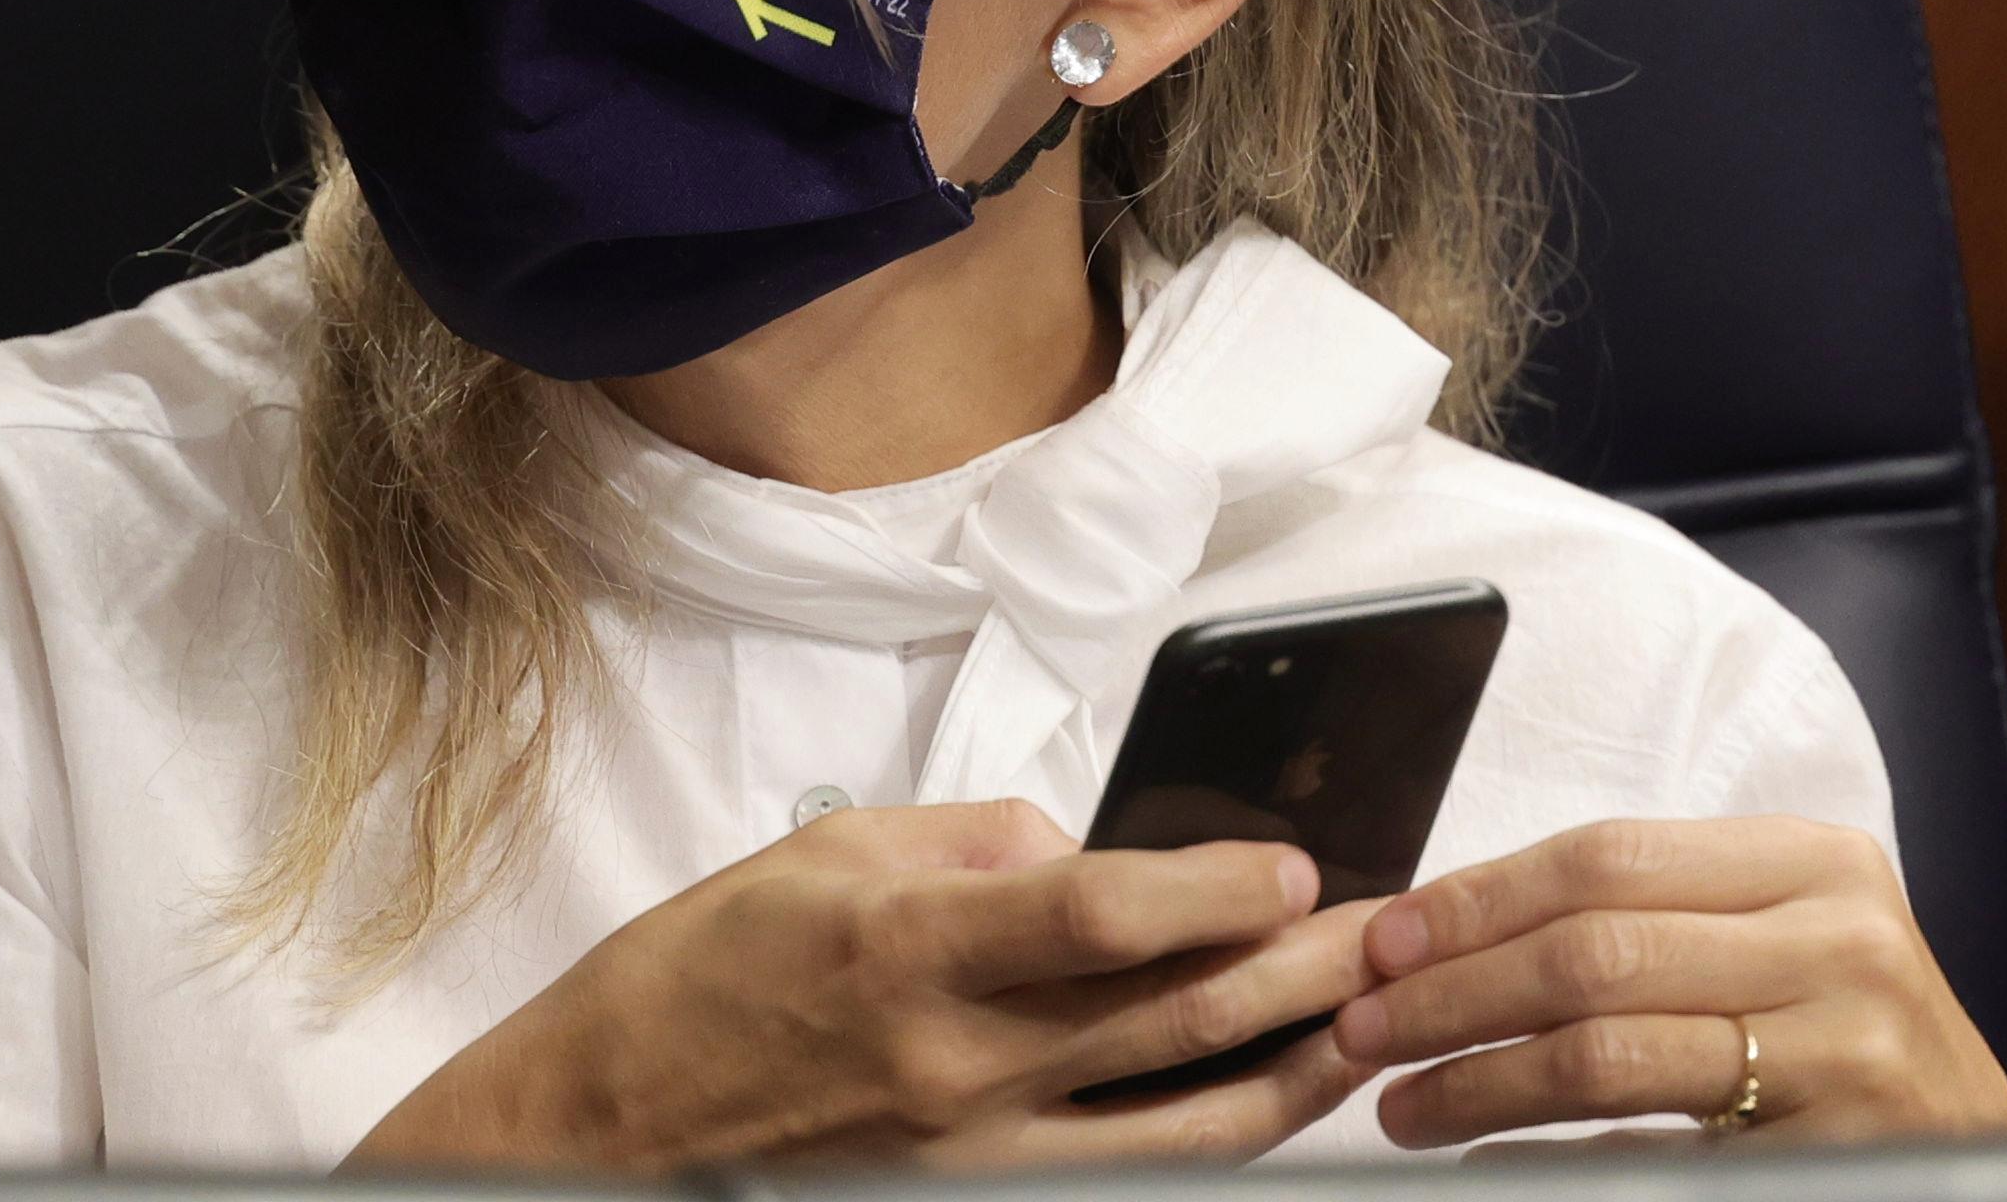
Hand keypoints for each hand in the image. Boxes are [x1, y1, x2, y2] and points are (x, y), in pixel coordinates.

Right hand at [342, 798, 1380, 1174]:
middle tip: (1396, 930)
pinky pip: (1131, 1175)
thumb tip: (1081, 845)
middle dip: (1306, 971)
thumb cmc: (699, 978)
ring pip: (1185, 1125)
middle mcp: (957, 1064)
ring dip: (1296, 1071)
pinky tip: (1271, 1100)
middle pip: (1175, 1020)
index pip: (1103, 917)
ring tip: (1374, 1021)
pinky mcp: (979, 1201)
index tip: (1297, 867)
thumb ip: (967, 841)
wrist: (610, 1129)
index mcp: (910, 950)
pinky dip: (1217, 1139)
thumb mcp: (821, 855)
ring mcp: (976, 1155)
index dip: (1218, 893)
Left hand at [1326, 816, 2006, 1149]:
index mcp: (1816, 865)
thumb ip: (1645, 918)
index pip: (1606, 858)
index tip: (1383, 937)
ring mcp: (1851, 1059)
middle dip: (1453, 993)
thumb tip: (1437, 929)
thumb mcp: (1772, 943)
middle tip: (1362, 1026)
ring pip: (1609, 1056)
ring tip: (1399, 1104)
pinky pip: (1650, 1156)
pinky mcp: (1838, 1160)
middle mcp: (1844, 947)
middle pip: (1594, 953)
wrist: (1983, 1167)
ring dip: (1478, 1083)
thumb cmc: (1840, 1041)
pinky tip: (1484, 1164)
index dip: (1477, 897)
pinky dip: (1548, 1161)